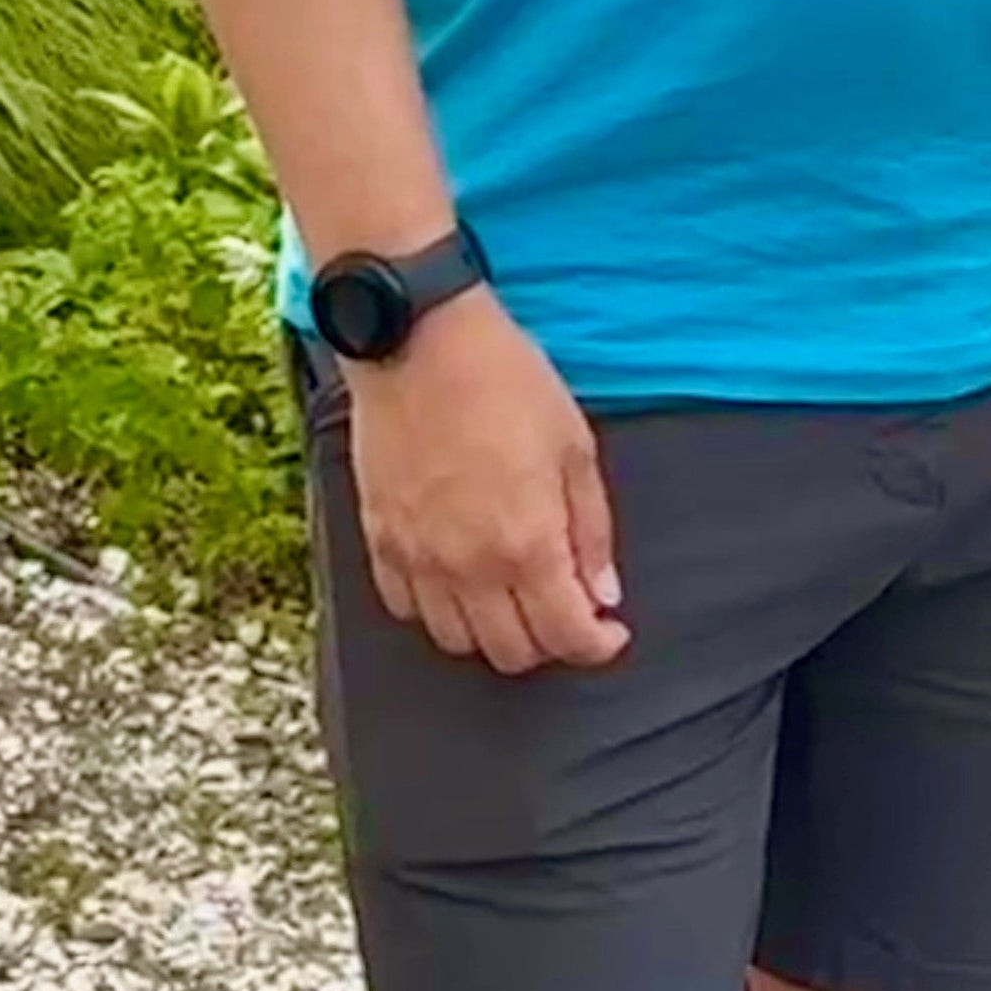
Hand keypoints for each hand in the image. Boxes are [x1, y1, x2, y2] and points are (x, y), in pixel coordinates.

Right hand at [342, 289, 628, 675]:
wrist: (418, 337)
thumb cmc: (503, 378)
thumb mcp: (574, 444)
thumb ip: (591, 529)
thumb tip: (602, 593)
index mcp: (528, 543)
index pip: (567, 637)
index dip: (598, 644)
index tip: (609, 630)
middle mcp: (470, 566)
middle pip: (512, 653)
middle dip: (549, 641)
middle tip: (563, 606)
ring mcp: (418, 556)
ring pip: (456, 642)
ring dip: (492, 632)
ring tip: (512, 596)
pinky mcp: (381, 538)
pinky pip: (405, 607)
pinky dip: (436, 609)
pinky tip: (457, 579)